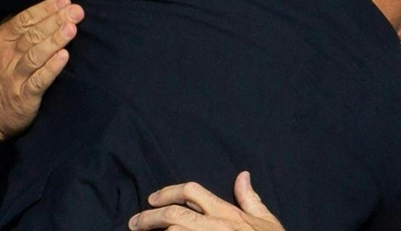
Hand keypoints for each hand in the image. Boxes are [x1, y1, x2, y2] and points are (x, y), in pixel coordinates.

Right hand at [0, 0, 82, 155]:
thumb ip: (14, 28)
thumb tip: (40, 8)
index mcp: (1, 39)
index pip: (24, 19)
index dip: (45, 9)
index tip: (64, 1)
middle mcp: (6, 56)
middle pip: (33, 34)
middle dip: (56, 20)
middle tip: (77, 11)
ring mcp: (14, 76)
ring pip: (36, 54)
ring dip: (55, 40)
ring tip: (72, 28)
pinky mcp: (24, 96)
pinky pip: (39, 80)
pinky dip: (52, 67)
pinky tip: (64, 56)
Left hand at [128, 172, 284, 229]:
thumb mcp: (265, 221)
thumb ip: (250, 198)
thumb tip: (243, 175)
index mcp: (227, 213)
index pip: (191, 191)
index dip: (168, 192)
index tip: (152, 199)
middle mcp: (216, 225)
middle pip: (174, 214)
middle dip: (149, 217)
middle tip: (134, 223)